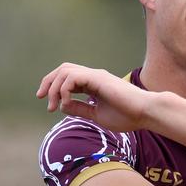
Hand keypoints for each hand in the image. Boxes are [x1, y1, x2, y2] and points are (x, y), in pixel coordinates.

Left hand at [36, 62, 150, 131]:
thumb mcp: (97, 115)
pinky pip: (72, 77)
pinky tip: (68, 103)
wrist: (145, 113)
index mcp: (93, 83)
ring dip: (54, 88)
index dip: (53, 87)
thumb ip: (80, 109)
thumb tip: (62, 105)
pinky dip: (65, 89)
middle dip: (48, 82)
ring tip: (54, 105)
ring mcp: (96, 75)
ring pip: (64, 71)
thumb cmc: (127, 116)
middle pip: (62, 69)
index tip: (48, 104)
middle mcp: (93, 76)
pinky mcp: (98, 78)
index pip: (67, 77)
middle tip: (41, 98)